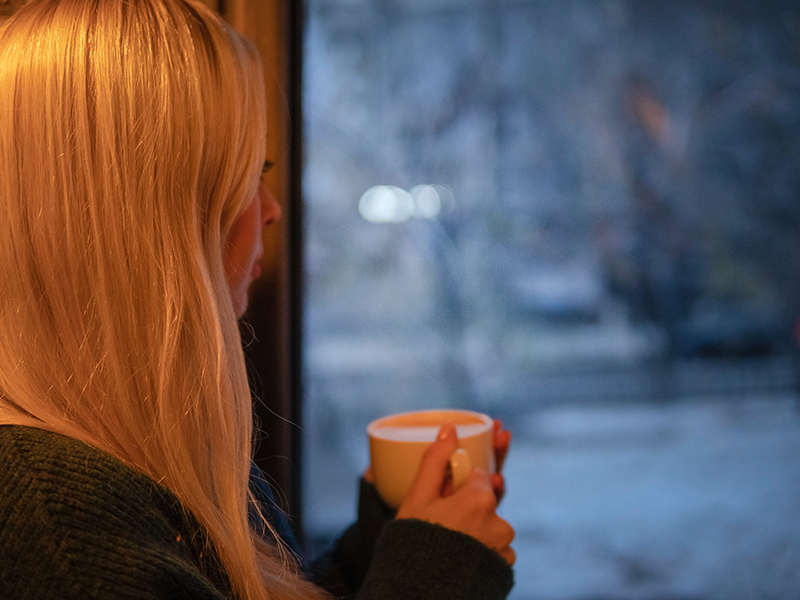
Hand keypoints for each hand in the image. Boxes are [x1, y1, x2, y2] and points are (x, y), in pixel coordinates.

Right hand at [396, 423, 515, 564]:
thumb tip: (450, 428)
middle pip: (485, 501)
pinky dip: (480, 547)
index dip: (459, 484)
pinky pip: (494, 547)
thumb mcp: (419, 497)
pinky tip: (458, 556)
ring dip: (474, 527)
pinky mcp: (505, 568)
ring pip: (490, 525)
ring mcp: (505, 548)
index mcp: (481, 499)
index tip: (443, 496)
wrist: (418, 592)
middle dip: (467, 505)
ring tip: (446, 542)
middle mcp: (501, 523)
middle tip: (443, 522)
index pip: (478, 477)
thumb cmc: (414, 542)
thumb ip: (436, 460)